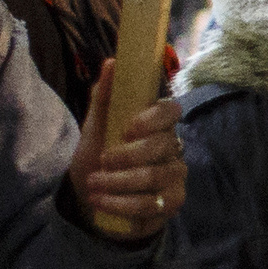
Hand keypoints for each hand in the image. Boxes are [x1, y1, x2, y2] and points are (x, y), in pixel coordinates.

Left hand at [66, 55, 187, 242]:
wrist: (93, 196)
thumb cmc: (99, 155)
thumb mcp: (96, 126)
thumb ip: (104, 97)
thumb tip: (111, 63)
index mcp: (157, 123)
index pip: (171, 111)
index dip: (154, 118)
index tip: (128, 128)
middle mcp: (173, 148)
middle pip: (163, 146)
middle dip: (127, 155)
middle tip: (102, 160)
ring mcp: (174, 177)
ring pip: (155, 177)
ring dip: (119, 182)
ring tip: (93, 184)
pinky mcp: (170, 203)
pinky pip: (151, 205)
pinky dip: (121, 204)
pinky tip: (101, 201)